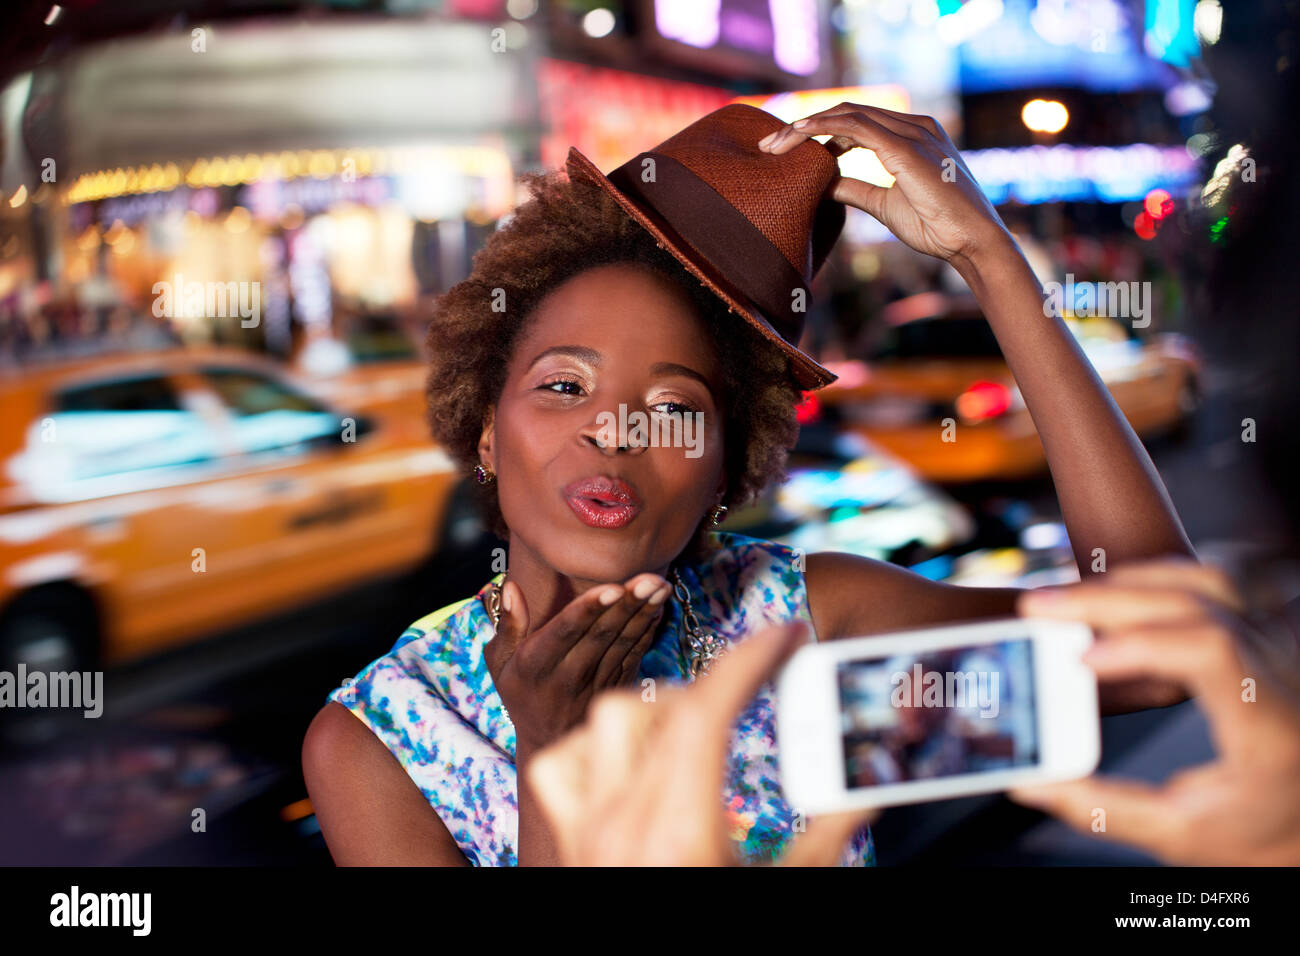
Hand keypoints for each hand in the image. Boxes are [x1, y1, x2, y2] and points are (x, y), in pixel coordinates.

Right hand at [485, 573, 671, 753]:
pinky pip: (634, 655)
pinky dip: (648, 631)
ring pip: (623, 643)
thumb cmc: (521, 692)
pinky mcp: (615, 687)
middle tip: (650, 579)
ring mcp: (596, 683)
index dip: (589, 610)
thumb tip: (511, 587)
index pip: (565, 632)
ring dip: (644, 614)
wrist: (548, 743)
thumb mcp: (500, 664)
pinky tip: (659, 608)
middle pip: (601, 634)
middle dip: (627, 605)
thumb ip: (508, 626)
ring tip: (660, 587)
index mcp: (536, 664)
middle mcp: (568, 674)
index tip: (612, 588)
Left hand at [526, 620, 876, 864]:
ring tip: (696, 732)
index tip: (785, 637)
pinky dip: (595, 746)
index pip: (705, 710)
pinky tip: (634, 764)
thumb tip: (869, 789)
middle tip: (753, 699)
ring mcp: (586, 829)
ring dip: (652, 712)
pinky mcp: (570, 841)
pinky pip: (560, 764)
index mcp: (680, 829)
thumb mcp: (785, 889)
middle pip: (654, 707)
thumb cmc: (721, 941)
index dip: (749, 660)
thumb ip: (827, 835)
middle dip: (711, 689)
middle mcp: (622, 820)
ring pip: (600, 724)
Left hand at [759, 102, 1010, 265]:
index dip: (818, 132)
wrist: (971, 243)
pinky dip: (823, 127)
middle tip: (767, 146)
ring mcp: (912, 132)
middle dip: (803, 126)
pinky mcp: (907, 146)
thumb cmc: (937, 227)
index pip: (855, 123)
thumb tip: (821, 184)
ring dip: (805, 125)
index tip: (784, 149)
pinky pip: (855, 126)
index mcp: (911, 136)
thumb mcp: (884, 205)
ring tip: (773, 144)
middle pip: (846, 113)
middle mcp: (914, 126)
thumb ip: (855, 189)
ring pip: (846, 114)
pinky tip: (798, 136)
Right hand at [1009, 560, 1299, 864]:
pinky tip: (1127, 592)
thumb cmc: (1261, 826)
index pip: (1210, 652)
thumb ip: (1106, 809)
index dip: (1139, 644)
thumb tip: (1031, 782)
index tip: (1081, 660)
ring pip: (1210, 574)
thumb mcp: (1183, 835)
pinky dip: (1168, 574)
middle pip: (1193, 601)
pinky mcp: (1278, 625)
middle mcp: (1286, 669)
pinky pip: (1228, 574)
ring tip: (1074, 597)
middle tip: (1038, 607)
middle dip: (1105, 597)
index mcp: (1268, 725)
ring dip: (1134, 579)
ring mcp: (1287, 639)